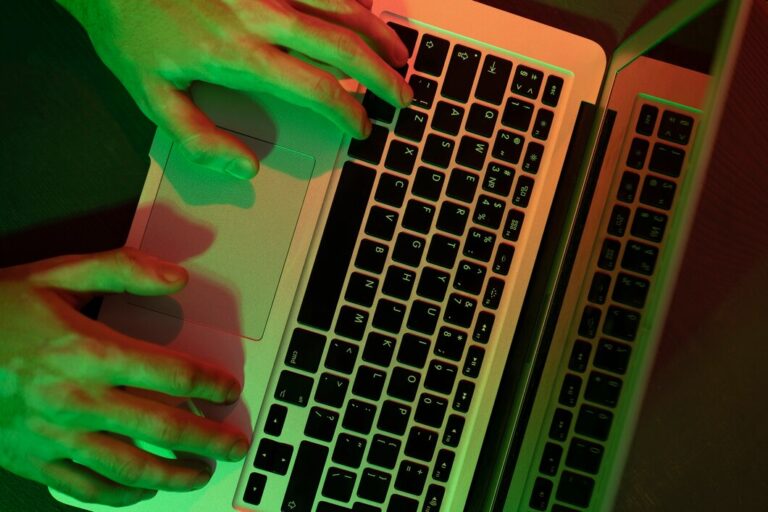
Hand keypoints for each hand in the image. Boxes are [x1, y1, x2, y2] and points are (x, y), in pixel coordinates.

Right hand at [0, 248, 248, 506]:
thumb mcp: (55, 275)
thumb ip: (121, 269)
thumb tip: (176, 277)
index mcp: (87, 351)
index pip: (169, 373)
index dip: (208, 383)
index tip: (229, 389)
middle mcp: (76, 399)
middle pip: (160, 427)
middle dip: (207, 439)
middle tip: (235, 444)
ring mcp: (54, 436)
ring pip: (128, 468)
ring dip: (173, 475)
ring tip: (202, 474)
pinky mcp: (33, 460)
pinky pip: (85, 488)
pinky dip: (120, 496)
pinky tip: (143, 492)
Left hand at [57, 0, 411, 178]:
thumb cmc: (129, 29)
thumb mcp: (150, 95)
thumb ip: (199, 137)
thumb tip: (244, 167)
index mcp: (241, 54)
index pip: (317, 88)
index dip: (349, 113)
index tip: (362, 128)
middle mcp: (262, 15)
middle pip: (344, 46)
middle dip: (383, 76)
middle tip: (404, 96)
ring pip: (343, 6)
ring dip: (379, 33)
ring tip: (401, 55)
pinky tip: (368, 11)